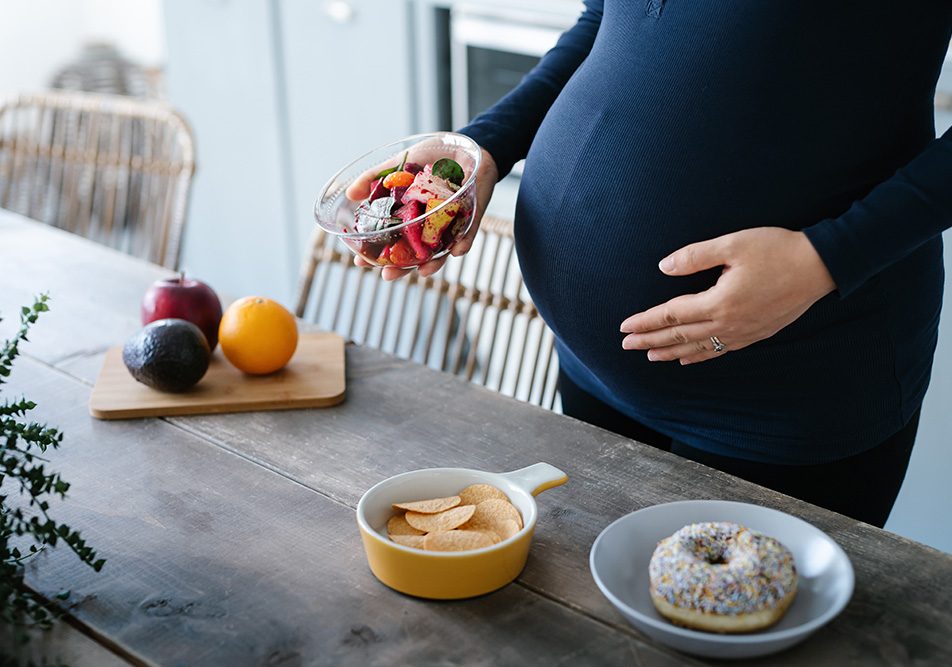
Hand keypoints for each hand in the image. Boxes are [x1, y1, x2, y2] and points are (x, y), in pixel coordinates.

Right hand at [345, 141, 498, 280]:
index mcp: (409, 217)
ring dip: (433, 264)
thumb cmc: (430, 157)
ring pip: (440, 251)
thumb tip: (350, 194)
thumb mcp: (398, 164)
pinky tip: (456, 251)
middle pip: (413, 254)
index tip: (360, 262)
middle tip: (387, 275)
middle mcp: (427, 226)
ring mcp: (449, 225)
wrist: (463, 144)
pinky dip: (463, 244)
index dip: (376, 254)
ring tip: (423, 271)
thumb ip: (374, 178)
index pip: (390, 241)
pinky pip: (468, 235)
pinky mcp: (471, 217)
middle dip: (401, 268)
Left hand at [619, 227, 835, 364]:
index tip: (624, 327)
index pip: (672, 315)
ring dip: (671, 351)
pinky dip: (699, 356)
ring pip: (698, 348)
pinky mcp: (756, 334)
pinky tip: (687, 359)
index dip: (646, 321)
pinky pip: (720, 351)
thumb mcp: (733, 244)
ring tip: (650, 355)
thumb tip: (664, 267)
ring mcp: (743, 333)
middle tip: (625, 346)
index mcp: (719, 302)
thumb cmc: (777, 250)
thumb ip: (695, 256)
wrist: (822, 266)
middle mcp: (728, 324)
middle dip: (650, 340)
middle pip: (680, 336)